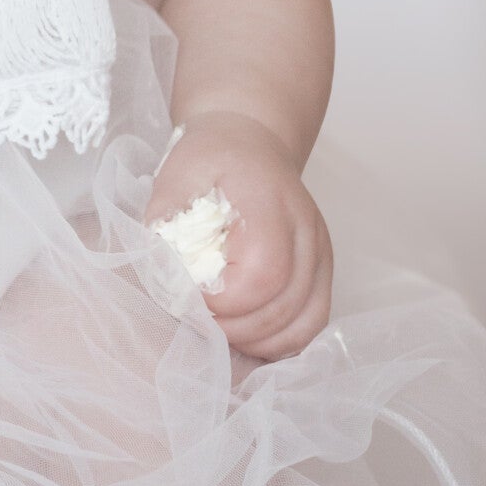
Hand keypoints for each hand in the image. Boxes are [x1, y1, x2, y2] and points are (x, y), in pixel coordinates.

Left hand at [145, 109, 332, 361]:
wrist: (250, 144)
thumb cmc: (211, 159)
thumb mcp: (175, 175)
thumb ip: (165, 222)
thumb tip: (163, 275)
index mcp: (269, 200)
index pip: (264, 272)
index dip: (225, 302)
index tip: (189, 298)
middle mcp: (306, 228)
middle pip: (285, 304)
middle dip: (235, 328)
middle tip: (197, 322)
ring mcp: (320, 251)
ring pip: (306, 321)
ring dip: (259, 340)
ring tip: (221, 332)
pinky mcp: (322, 270)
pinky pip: (314, 322)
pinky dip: (282, 341)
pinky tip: (248, 335)